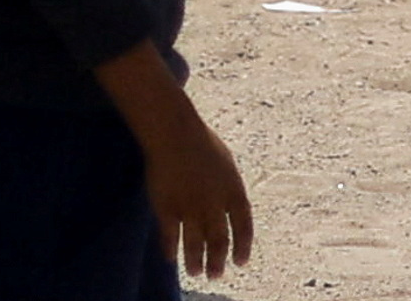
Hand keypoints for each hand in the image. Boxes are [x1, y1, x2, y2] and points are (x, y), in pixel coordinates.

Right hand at [140, 97, 256, 279]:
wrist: (176, 134)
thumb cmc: (202, 145)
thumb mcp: (227, 165)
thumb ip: (230, 189)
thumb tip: (232, 209)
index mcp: (234, 190)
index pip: (243, 226)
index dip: (243, 246)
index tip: (240, 262)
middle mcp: (214, 202)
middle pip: (219, 240)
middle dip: (218, 261)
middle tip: (216, 275)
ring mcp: (190, 206)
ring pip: (194, 243)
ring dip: (196, 261)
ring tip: (196, 273)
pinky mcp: (167, 207)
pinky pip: (170, 235)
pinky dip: (171, 249)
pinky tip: (171, 259)